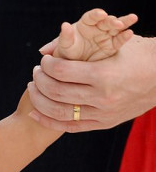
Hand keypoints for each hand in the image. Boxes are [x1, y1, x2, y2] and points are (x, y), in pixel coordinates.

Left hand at [28, 35, 155, 131]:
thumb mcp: (113, 44)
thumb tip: (45, 49)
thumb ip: (79, 46)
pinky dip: (49, 121)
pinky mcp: (104, 124)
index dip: (47, 65)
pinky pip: (70, 127)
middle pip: (56, 91)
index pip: (61, 71)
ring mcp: (103, 114)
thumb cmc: (138, 54)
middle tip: (36, 73)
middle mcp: (102, 97)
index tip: (44, 61)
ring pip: (59, 112)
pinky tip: (35, 112)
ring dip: (40, 100)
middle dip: (40, 81)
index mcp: (104, 74)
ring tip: (34, 88)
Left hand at [52, 8, 136, 60]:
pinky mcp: (112, 45)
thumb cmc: (67, 54)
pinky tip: (130, 33)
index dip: (96, 14)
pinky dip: (125, 36)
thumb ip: (60, 41)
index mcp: (84, 24)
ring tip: (131, 19)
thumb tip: (51, 40)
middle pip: (105, 21)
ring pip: (116, 27)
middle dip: (111, 20)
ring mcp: (106, 35)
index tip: (100, 14)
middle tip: (117, 22)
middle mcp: (96, 27)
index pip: (91, 16)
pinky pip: (120, 39)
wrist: (74, 66)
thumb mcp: (63, 48)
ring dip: (123, 22)